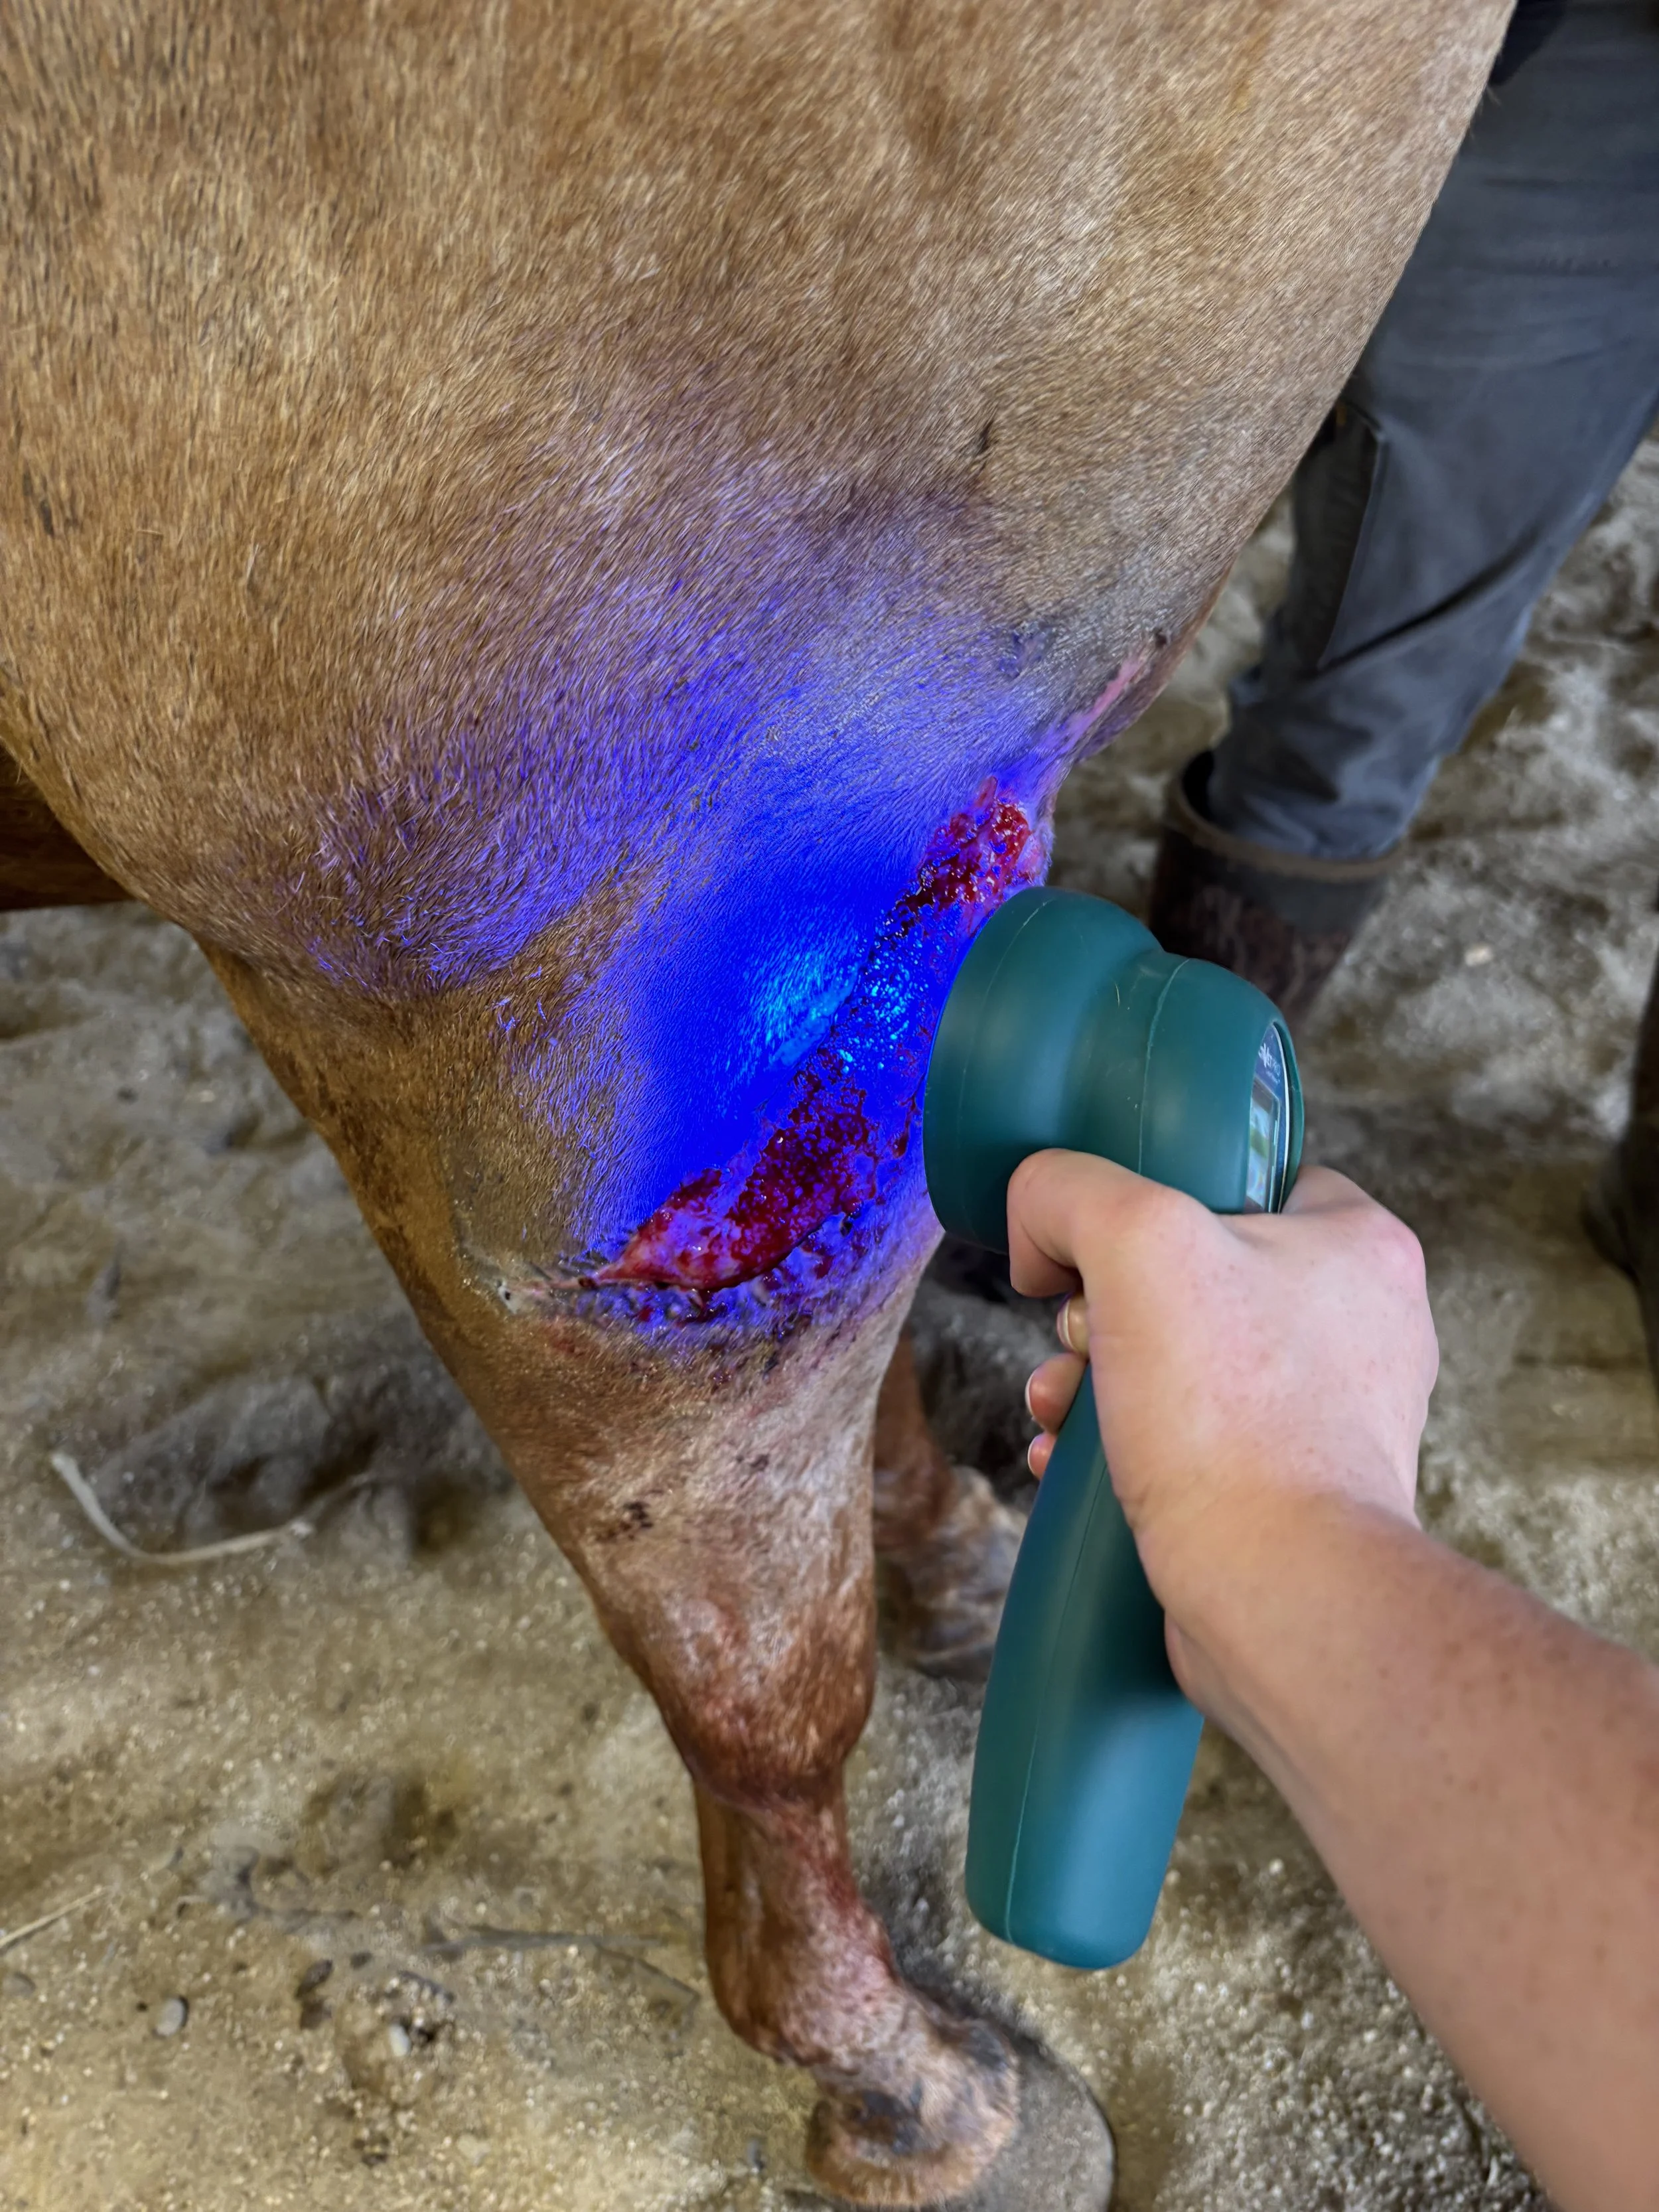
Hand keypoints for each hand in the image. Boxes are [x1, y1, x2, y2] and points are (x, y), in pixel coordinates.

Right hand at [1009, 1152, 1435, 1701]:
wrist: (1279, 1595)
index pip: (1247, 1178)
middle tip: (1077, 1340)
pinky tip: (1074, 1465)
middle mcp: (1365, 1327)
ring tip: (1059, 1411)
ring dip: (1099, 1382)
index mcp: (1363, 1246)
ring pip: (1184, 1365)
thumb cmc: (1234, 1419)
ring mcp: (1335, 1417)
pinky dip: (1126, 1450)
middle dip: (1105, 1310)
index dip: (1156, 1196)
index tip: (1101, 1246)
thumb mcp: (1134, 1241)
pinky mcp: (1297, 1492)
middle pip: (1197, 1276)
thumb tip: (1039, 1231)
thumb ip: (1070, 1190)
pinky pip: (1194, 1444)